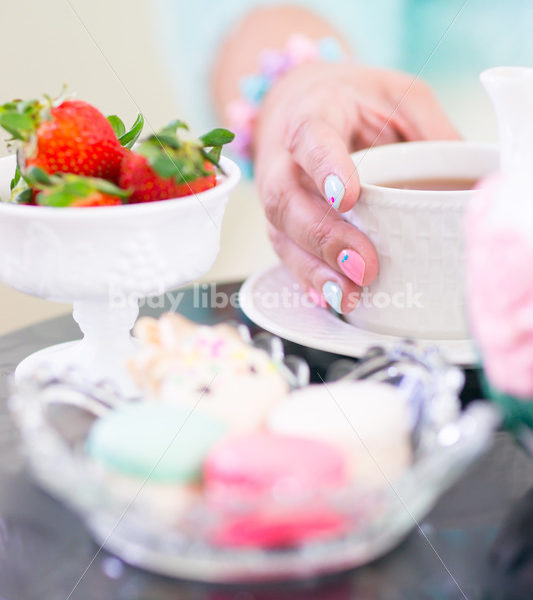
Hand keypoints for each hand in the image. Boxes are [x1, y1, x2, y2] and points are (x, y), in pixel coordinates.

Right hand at [254, 62, 459, 312]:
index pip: (311, 136)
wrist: (298, 104)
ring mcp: (278, 191)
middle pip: (286, 199)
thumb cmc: (352, 101)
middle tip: (363, 265)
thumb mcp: (399, 95)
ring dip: (314, 269)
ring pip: (281, 233)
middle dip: (324, 237)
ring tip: (349, 294)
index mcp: (314, 112)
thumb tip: (466, 186)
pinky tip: (330, 297)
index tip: (348, 197)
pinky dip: (307, 278)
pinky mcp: (281, 221)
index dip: (325, 167)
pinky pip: (286, 252)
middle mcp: (284, 156)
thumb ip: (430, 130)